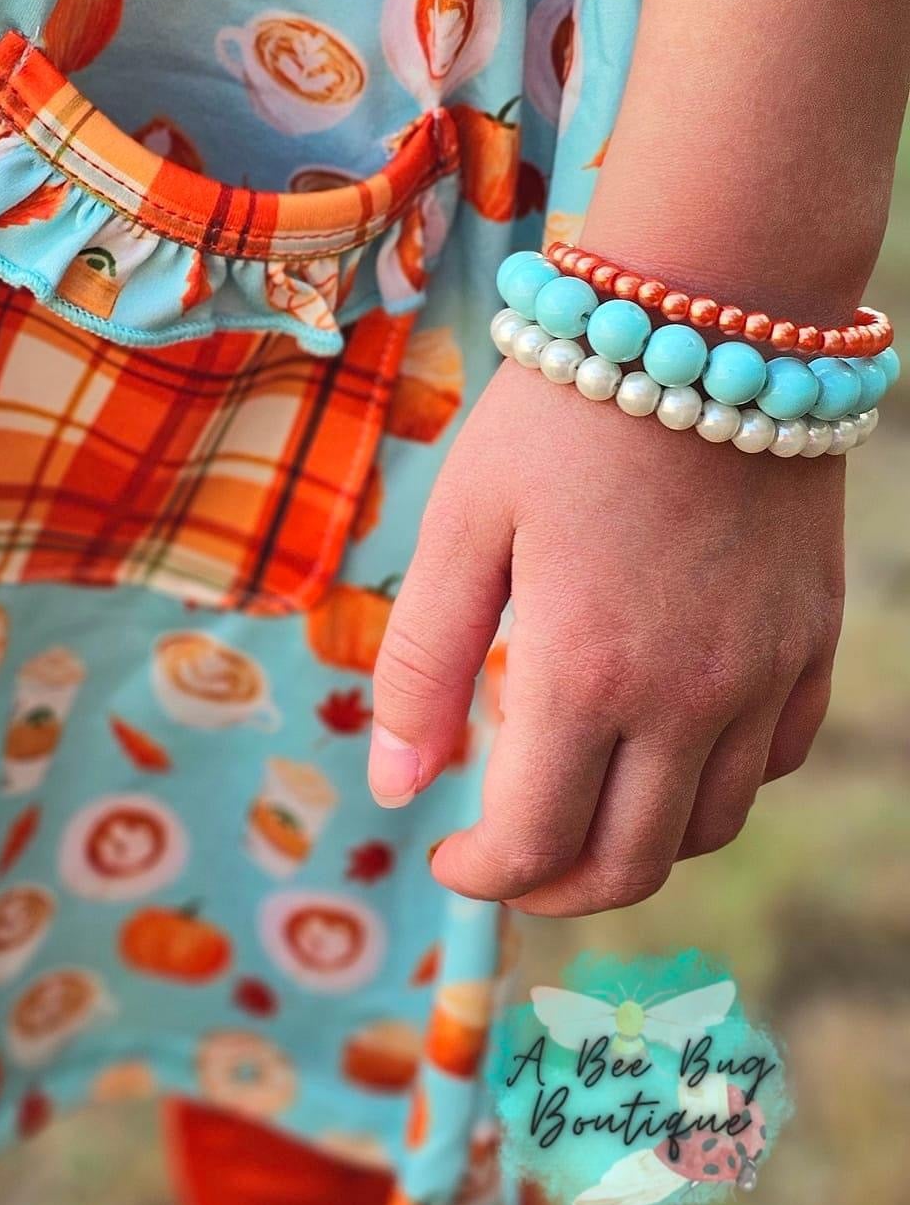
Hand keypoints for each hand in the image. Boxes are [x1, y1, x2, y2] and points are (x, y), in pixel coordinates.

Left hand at [367, 358, 844, 914]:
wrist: (707, 317)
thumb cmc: (560, 415)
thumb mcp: (462, 528)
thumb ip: (422, 667)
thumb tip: (393, 786)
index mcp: (585, 674)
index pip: (535, 845)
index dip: (481, 874)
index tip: (447, 852)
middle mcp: (687, 697)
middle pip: (628, 866)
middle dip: (552, 887)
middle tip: (505, 859)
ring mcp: (762, 673)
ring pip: (707, 827)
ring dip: (633, 843)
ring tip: (576, 799)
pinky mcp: (811, 639)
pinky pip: (771, 759)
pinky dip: (713, 784)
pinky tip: (664, 741)